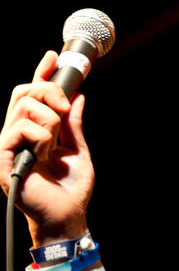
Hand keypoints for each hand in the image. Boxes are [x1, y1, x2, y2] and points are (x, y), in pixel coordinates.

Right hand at [0, 51, 93, 246]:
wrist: (68, 215)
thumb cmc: (72, 188)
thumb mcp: (78, 148)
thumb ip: (74, 124)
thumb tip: (79, 97)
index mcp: (35, 131)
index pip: (33, 96)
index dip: (41, 73)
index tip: (52, 55)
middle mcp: (18, 135)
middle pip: (23, 93)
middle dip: (47, 89)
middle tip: (65, 105)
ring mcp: (10, 147)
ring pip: (23, 108)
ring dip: (49, 119)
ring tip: (55, 141)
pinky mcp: (5, 159)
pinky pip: (17, 129)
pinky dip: (40, 135)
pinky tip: (45, 152)